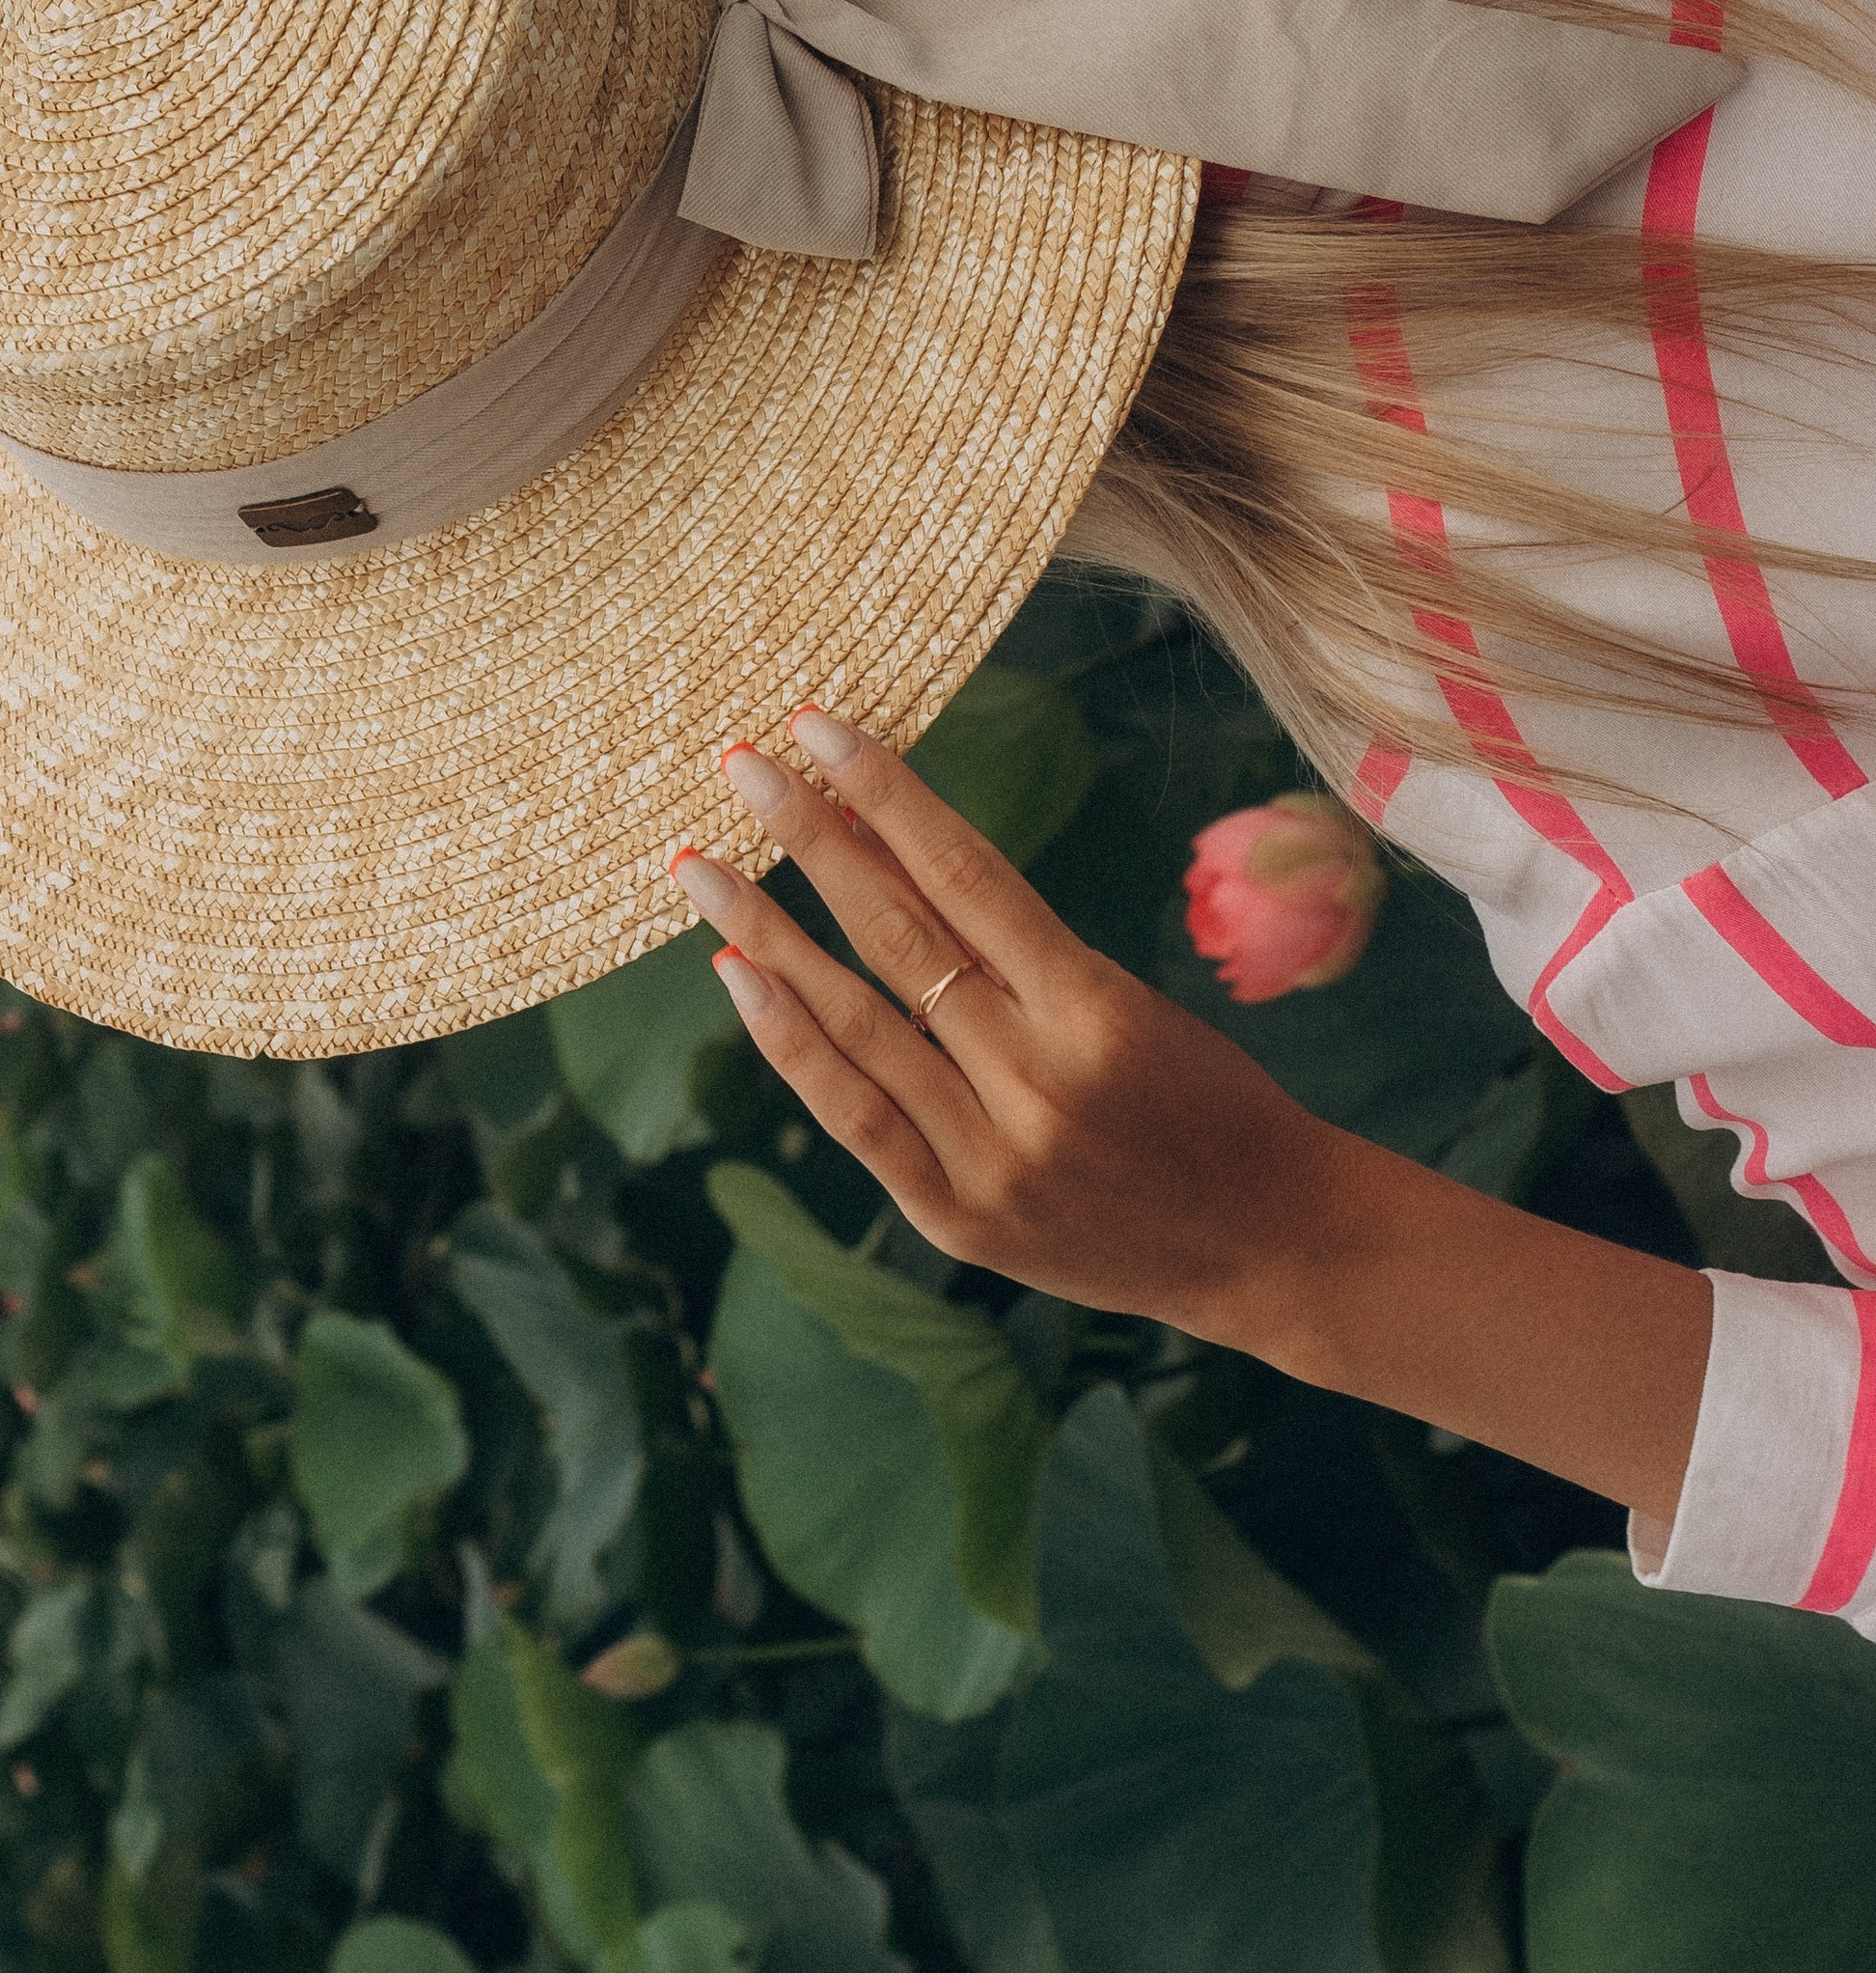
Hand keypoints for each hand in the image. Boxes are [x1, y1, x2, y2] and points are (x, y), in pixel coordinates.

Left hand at [673, 707, 1710, 1522]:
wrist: (1271, 1245)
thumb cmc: (1210, 1102)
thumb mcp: (1134, 1004)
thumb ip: (1021, 955)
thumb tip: (883, 864)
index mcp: (1094, 1005)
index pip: (965, 872)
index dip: (884, 794)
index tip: (818, 727)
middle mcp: (1036, 1076)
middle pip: (896, 936)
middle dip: (808, 841)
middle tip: (740, 765)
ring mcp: (990, 1154)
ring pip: (855, 1023)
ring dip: (767, 936)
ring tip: (702, 868)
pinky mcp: (958, 1216)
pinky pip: (853, 1118)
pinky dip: (790, 1044)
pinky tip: (740, 977)